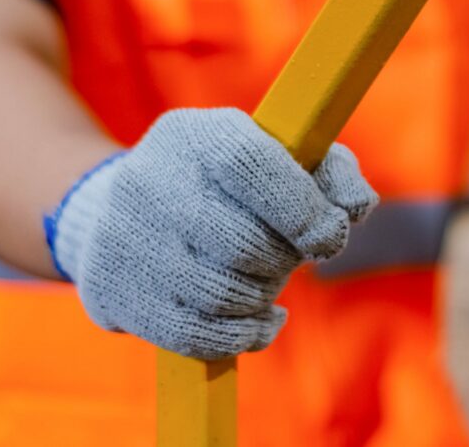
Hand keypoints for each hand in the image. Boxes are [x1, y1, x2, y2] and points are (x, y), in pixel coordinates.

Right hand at [45, 108, 377, 358]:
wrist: (114, 213)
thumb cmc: (222, 185)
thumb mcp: (274, 155)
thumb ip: (329, 171)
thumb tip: (355, 206)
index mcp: (194, 134)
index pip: (249, 165)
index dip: (302, 208)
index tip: (330, 236)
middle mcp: (149, 179)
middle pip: (243, 241)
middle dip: (283, 260)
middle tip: (289, 258)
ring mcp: (126, 239)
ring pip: (221, 293)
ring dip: (262, 296)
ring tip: (264, 282)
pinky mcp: (115, 292)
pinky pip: (197, 334)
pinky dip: (242, 334)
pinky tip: (256, 319)